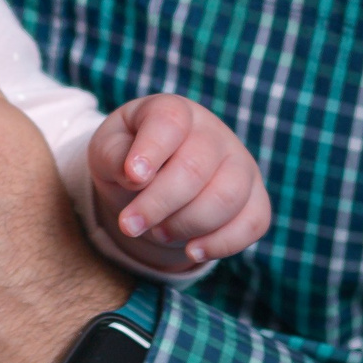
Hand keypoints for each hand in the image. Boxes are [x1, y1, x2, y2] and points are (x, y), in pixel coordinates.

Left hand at [87, 94, 273, 271]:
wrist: (153, 180)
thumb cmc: (127, 158)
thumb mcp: (107, 150)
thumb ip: (113, 155)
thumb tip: (133, 175)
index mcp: (173, 112)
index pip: (169, 121)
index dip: (151, 150)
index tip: (132, 178)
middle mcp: (213, 133)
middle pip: (195, 169)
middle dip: (157, 204)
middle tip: (129, 225)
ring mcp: (240, 164)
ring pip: (227, 198)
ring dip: (186, 225)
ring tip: (158, 232)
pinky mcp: (255, 198)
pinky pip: (253, 223)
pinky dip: (222, 244)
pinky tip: (191, 250)